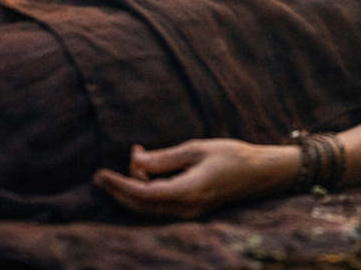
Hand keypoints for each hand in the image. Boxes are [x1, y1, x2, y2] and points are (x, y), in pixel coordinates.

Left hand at [94, 139, 297, 218]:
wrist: (260, 173)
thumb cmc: (232, 155)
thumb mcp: (197, 149)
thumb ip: (164, 158)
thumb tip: (136, 161)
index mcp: (187, 192)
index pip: (142, 194)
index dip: (118, 185)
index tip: (99, 174)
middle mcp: (185, 209)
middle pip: (140, 204)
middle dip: (122, 185)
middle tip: (117, 161)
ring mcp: (188, 212)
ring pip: (149, 204)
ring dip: (137, 183)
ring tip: (140, 153)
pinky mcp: (190, 209)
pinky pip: (160, 202)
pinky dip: (149, 186)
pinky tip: (150, 166)